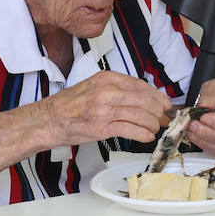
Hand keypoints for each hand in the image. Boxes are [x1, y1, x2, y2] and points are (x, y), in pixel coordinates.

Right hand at [40, 70, 170, 145]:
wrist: (49, 119)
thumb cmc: (70, 104)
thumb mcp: (94, 86)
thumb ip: (116, 88)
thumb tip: (142, 97)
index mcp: (107, 78)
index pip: (140, 85)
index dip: (157, 96)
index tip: (165, 103)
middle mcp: (107, 91)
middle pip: (144, 100)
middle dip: (158, 112)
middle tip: (164, 119)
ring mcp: (104, 110)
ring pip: (140, 115)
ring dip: (152, 124)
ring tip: (155, 129)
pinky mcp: (101, 128)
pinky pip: (130, 130)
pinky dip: (143, 134)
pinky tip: (147, 136)